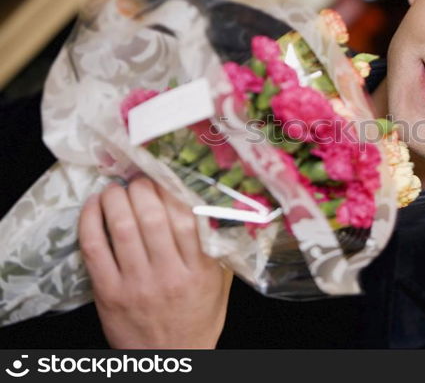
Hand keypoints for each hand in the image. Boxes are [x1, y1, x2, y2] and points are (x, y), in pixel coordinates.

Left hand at [78, 176, 232, 347]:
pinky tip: (95, 205)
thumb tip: (219, 209)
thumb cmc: (198, 319)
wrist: (170, 360)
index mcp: (198, 271)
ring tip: (116, 188)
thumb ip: (220, 250)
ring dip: (116, 198)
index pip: (185, 220)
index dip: (172, 191)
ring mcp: (135, 284)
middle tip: (139, 180)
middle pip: (151, 219)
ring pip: (122, 228)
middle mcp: (168, 276)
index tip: (165, 178)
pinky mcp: (108, 293)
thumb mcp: (220, 286)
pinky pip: (94, 249)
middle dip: (142, 189)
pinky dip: (91, 221)